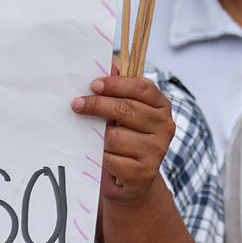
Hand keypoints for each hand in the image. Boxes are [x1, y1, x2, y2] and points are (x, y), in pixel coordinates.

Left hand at [71, 75, 173, 205]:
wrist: (133, 178)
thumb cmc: (126, 136)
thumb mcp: (123, 110)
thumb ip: (118, 86)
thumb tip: (109, 64)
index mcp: (161, 106)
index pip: (142, 87)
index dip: (116, 84)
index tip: (93, 85)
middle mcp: (165, 126)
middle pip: (126, 109)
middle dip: (97, 105)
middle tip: (76, 104)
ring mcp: (157, 150)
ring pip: (115, 136)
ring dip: (99, 138)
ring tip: (97, 139)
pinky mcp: (145, 172)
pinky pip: (112, 159)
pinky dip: (102, 157)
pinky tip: (103, 157)